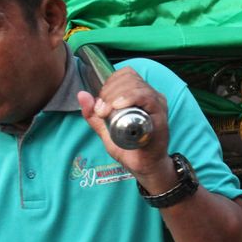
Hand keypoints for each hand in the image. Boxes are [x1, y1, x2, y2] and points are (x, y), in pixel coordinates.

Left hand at [78, 67, 172, 186]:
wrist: (144, 167)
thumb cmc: (129, 149)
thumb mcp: (106, 130)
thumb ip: (93, 115)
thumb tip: (81, 94)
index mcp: (139, 95)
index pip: (124, 75)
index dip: (109, 84)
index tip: (100, 103)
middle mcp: (150, 95)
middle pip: (128, 78)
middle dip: (109, 91)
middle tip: (101, 110)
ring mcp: (156, 103)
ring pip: (135, 85)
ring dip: (115, 95)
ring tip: (107, 112)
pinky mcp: (160, 113)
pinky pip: (145, 97)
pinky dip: (130, 97)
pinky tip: (118, 106)